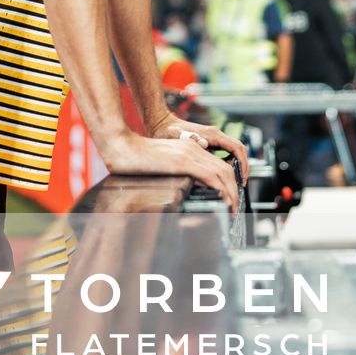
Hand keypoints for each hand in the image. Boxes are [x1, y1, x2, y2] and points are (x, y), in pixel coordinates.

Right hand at [101, 129, 239, 208]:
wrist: (121, 145)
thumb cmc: (134, 157)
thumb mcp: (161, 163)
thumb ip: (176, 169)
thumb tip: (186, 184)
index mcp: (189, 148)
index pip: (218, 165)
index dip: (228, 182)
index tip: (228, 198)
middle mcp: (193, 148)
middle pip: (225, 169)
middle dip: (234, 190)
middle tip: (234, 208)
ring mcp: (189, 153)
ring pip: (223, 173)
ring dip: (231, 193)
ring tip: (232, 209)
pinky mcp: (183, 161)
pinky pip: (211, 176)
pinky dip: (222, 189)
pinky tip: (223, 201)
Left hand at [146, 111, 248, 187]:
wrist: (162, 122)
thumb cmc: (169, 129)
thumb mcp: (178, 136)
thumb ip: (191, 139)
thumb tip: (203, 144)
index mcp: (213, 134)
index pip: (237, 148)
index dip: (243, 164)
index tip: (242, 177)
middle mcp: (216, 135)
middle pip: (239, 150)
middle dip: (243, 167)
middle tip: (241, 182)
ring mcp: (214, 138)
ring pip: (234, 151)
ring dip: (237, 165)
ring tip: (234, 180)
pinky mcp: (210, 141)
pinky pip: (226, 152)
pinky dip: (229, 163)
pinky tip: (223, 172)